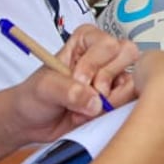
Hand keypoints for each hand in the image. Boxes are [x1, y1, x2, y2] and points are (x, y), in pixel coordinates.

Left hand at [3, 25, 139, 143]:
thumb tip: (95, 100)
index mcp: (87, 40)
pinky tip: (90, 116)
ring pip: (131, 82)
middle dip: (105, 81)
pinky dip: (110, 113)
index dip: (94, 65)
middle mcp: (104, 55)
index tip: (76, 79)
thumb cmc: (34, 96)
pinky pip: (130, 102)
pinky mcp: (117, 99)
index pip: (108, 44)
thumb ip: (69, 91)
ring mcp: (113, 78)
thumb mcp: (44, 88)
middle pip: (128, 55)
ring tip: (84, 108)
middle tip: (87, 93)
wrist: (32, 123)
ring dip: (107, 101)